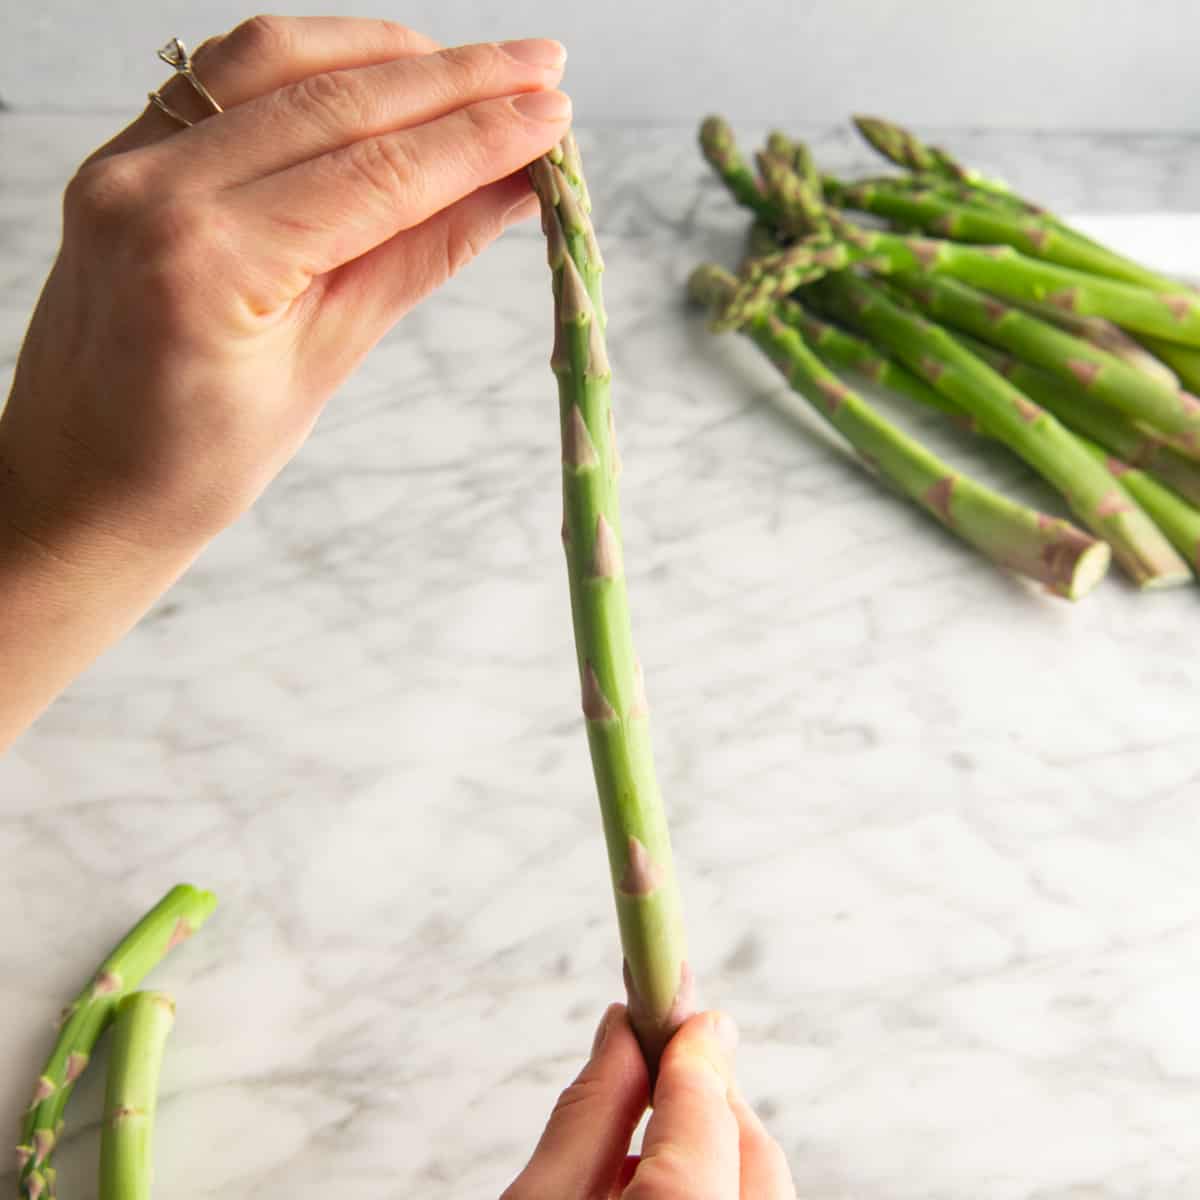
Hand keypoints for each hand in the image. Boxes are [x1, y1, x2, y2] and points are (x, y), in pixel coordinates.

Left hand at [1, 15, 568, 553]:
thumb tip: (505, 193)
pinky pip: (227, 76)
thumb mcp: (321, 368)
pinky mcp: (124, 153)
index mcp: (207, 261)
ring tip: (476, 68)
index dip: (477, 138)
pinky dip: (316, 63)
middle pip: (334, 101)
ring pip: (277, 60)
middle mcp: (153, 186)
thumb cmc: (195, 462)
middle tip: (543, 66)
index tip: (553, 114)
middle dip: (453, 80)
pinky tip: (380, 74)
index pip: (376, 173)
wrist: (79, 481)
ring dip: (388, 54)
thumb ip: (413, 260)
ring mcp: (126, 159)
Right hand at [503, 1005, 795, 1198]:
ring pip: (764, 1190)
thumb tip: (620, 1034)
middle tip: (658, 1069)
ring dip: (716, 1156)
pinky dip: (719, 1196)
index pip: (703, 1106)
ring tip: (645, 1154)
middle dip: (710, 1102)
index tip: (670, 1000)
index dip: (685, 1046)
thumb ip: (588, 1117)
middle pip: (756, 1152)